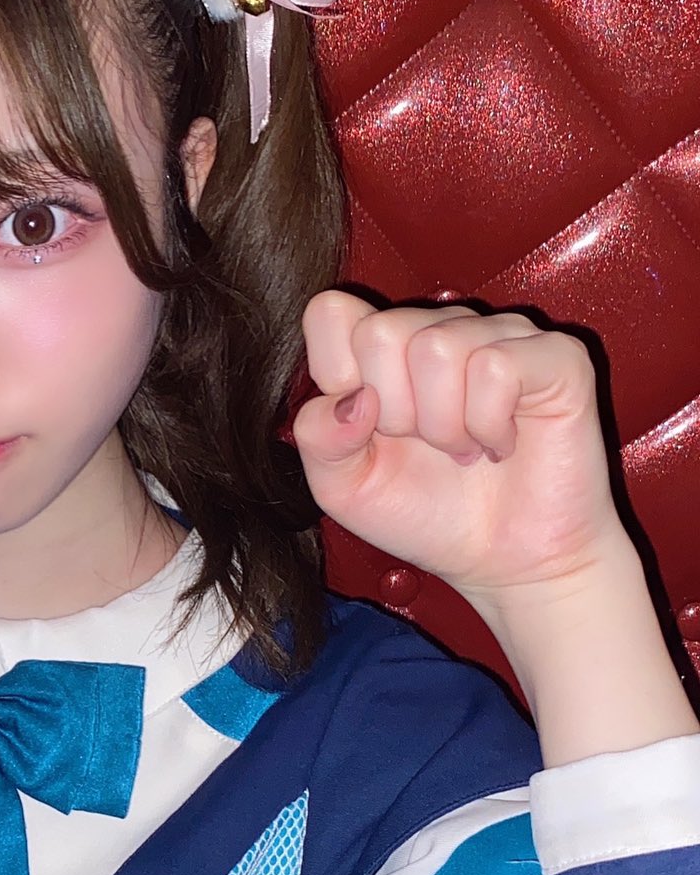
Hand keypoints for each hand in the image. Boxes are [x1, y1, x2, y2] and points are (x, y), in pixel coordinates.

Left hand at [293, 292, 625, 606]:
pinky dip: (490, 424)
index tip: (368, 426)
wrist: (504, 562)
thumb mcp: (343, 487)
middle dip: (394, 412)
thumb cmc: (427, 515)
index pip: (331, 312)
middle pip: (380, 332)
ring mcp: (501, 334)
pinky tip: (500, 446)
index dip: (337, 374)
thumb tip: (352, 398)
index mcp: (383, 347)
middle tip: (426, 444)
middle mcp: (441, 327)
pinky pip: (497, 366)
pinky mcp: (556, 357)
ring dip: (445, 426)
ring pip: (437, 348)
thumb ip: (319, 437)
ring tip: (464, 449)